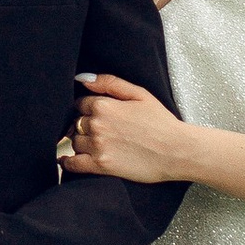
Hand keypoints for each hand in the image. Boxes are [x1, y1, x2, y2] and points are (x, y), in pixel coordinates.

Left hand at [67, 74, 187, 183]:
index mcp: (103, 105)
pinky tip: (67, 161)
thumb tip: (82, 79)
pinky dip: (67, 163)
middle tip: (100, 132)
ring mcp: (97, 146)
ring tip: (97, 146)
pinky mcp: (100, 166)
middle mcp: (96, 125)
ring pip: (75, 142)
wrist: (177, 151)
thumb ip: (109, 82)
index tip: (96, 115)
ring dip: (81, 143)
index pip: (80, 104)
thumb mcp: (139, 94)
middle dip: (84, 126)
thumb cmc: (161, 121)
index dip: (87, 109)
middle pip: (75, 123)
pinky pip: (73, 164)